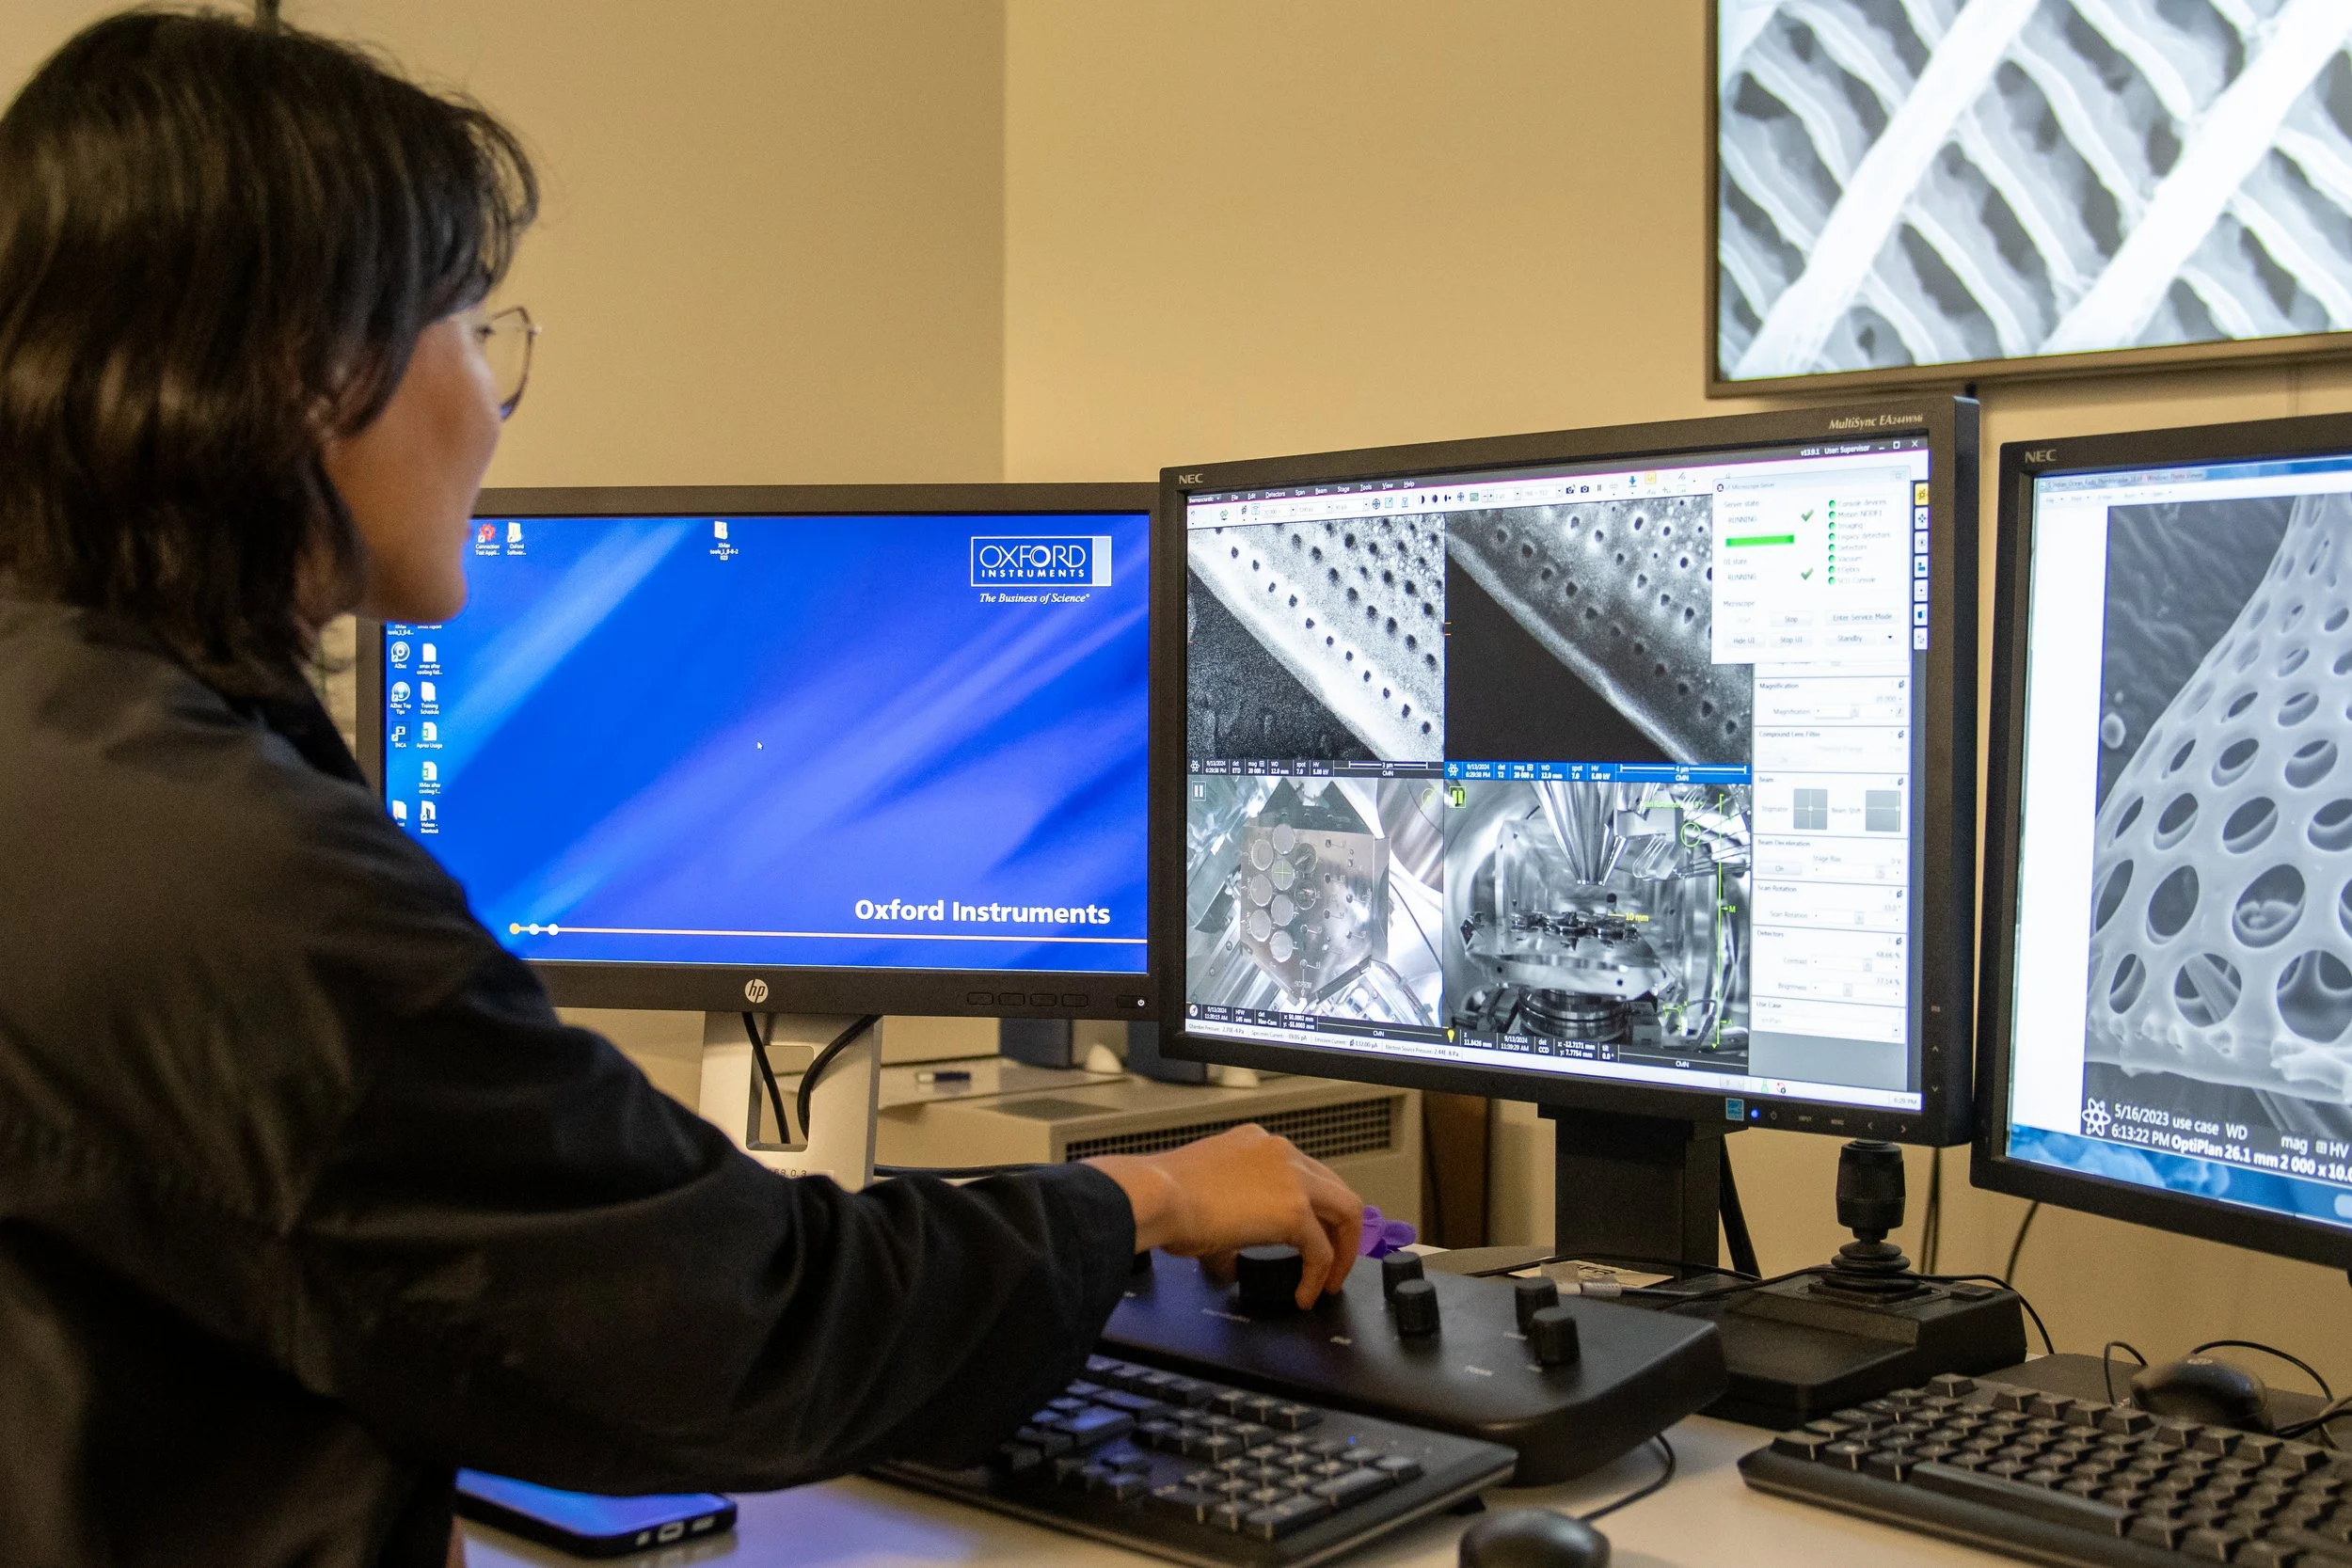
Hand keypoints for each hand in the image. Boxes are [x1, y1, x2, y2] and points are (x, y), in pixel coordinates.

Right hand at [1088, 1124, 1362, 1307]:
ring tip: (1329, 1281)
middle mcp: (1280, 1152)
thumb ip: (1227, 1226)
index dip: (1312, 1210)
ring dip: (1342, 1250)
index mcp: (1256, 1144)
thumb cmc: (1163, 1197)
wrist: (1155, 1197)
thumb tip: (1229, 1261)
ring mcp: (1291, 1177)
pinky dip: (1318, 1275)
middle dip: (1337, 1229)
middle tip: (1330, 1259)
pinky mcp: (1294, 1210)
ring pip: (1345, 1210)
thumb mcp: (1203, 1200)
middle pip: (1334, 1188)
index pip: (1303, 1173)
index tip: (1310, 1234)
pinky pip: (1321, 1249)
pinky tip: (1304, 1294)